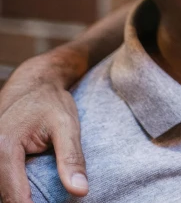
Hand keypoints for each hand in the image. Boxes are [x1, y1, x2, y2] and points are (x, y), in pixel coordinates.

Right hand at [0, 55, 87, 202]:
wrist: (33, 83)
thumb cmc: (50, 102)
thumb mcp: (68, 126)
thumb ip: (72, 159)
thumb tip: (80, 192)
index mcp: (4, 148)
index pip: (15, 196)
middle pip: (3, 197)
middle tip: (53, 202)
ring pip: (0, 190)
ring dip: (19, 197)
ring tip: (40, 197)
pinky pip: (1, 180)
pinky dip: (14, 188)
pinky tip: (30, 193)